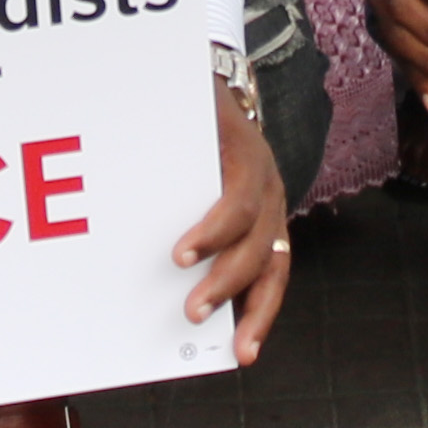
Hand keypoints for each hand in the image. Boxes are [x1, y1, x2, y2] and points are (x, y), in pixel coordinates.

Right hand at [174, 85, 291, 362]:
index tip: (241, 355)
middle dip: (235, 297)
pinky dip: (214, 228)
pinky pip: (239, 197)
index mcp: (262, 219)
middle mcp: (271, 199)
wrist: (197, 72)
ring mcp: (263, 171)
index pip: (269, 276)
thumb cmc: (188, 143)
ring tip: (184, 280)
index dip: (258, 315)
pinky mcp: (246, 145)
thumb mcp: (190, 196)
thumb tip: (155, 293)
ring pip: (254, 232)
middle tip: (196, 319)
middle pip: (267, 261)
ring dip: (220, 264)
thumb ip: (188, 236)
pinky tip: (188, 247)